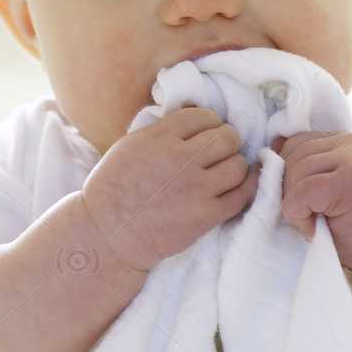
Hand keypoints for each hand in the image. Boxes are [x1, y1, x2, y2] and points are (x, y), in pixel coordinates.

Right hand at [79, 105, 257, 272]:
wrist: (108, 235)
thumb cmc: (114, 190)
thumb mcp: (129, 146)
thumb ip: (162, 131)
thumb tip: (193, 118)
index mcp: (158, 138)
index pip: (202, 116)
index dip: (210, 123)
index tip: (207, 134)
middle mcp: (179, 159)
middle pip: (227, 137)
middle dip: (228, 142)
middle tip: (222, 152)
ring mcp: (195, 188)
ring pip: (238, 165)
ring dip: (235, 166)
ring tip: (226, 172)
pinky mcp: (204, 215)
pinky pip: (241, 196)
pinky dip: (243, 190)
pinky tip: (236, 188)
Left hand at [269, 130, 351, 273]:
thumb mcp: (332, 190)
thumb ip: (309, 168)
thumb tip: (270, 149)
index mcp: (347, 141)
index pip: (297, 143)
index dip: (289, 174)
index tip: (305, 202)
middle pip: (293, 154)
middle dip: (288, 189)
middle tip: (307, 217)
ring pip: (295, 171)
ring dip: (293, 204)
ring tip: (313, 223)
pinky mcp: (349, 180)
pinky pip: (301, 191)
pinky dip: (297, 215)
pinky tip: (313, 228)